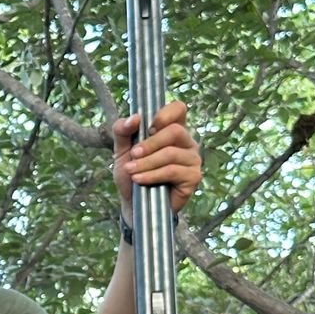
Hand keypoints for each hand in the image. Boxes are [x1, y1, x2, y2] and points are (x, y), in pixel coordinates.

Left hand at [112, 99, 201, 214]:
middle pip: (175, 131)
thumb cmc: (131, 174)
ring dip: (146, 162)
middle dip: (149, 143)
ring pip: (171, 153)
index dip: (165, 114)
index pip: (178, 109)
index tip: (148, 127)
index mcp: (172, 130)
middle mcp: (186, 142)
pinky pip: (173, 171)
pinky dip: (152, 175)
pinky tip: (139, 180)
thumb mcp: (121, 150)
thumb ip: (122, 131)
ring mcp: (193, 159)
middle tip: (133, 155)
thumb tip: (135, 117)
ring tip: (131, 171)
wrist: (133, 204)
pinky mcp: (193, 177)